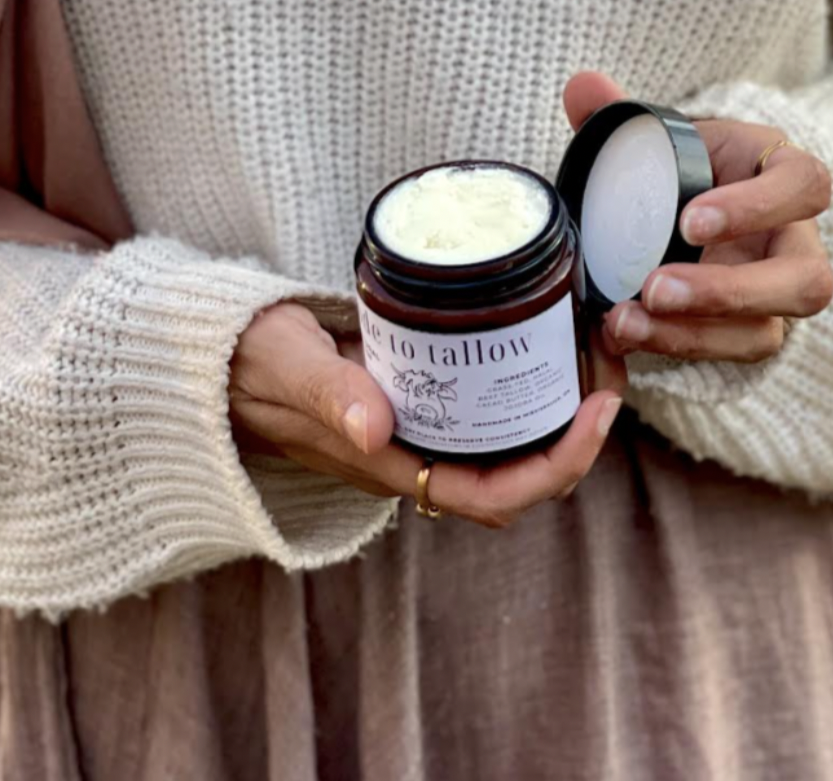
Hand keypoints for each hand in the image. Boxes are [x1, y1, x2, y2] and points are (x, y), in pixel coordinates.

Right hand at [228, 301, 624, 525]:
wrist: (221, 362)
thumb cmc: (251, 366)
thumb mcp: (288, 365)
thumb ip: (328, 392)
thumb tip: (377, 428)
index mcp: (390, 463)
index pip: (494, 493)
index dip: (560, 464)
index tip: (599, 410)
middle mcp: (414, 456)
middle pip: (519, 475)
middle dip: (578, 434)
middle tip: (611, 367)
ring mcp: (417, 431)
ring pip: (509, 444)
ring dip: (561, 410)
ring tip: (594, 351)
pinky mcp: (417, 400)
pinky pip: (487, 411)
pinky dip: (527, 385)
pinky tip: (546, 340)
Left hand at [564, 72, 832, 363]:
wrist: (682, 217)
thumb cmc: (684, 173)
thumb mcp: (660, 141)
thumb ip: (621, 115)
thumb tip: (581, 85)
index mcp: (782, 176)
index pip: (805, 186)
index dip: (756, 207)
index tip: (689, 220)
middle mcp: (794, 242)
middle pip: (806, 279)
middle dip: (731, 290)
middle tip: (655, 286)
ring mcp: (776, 297)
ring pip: (769, 331)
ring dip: (696, 332)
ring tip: (627, 321)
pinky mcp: (749, 334)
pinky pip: (728, 354)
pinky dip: (674, 348)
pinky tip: (624, 335)